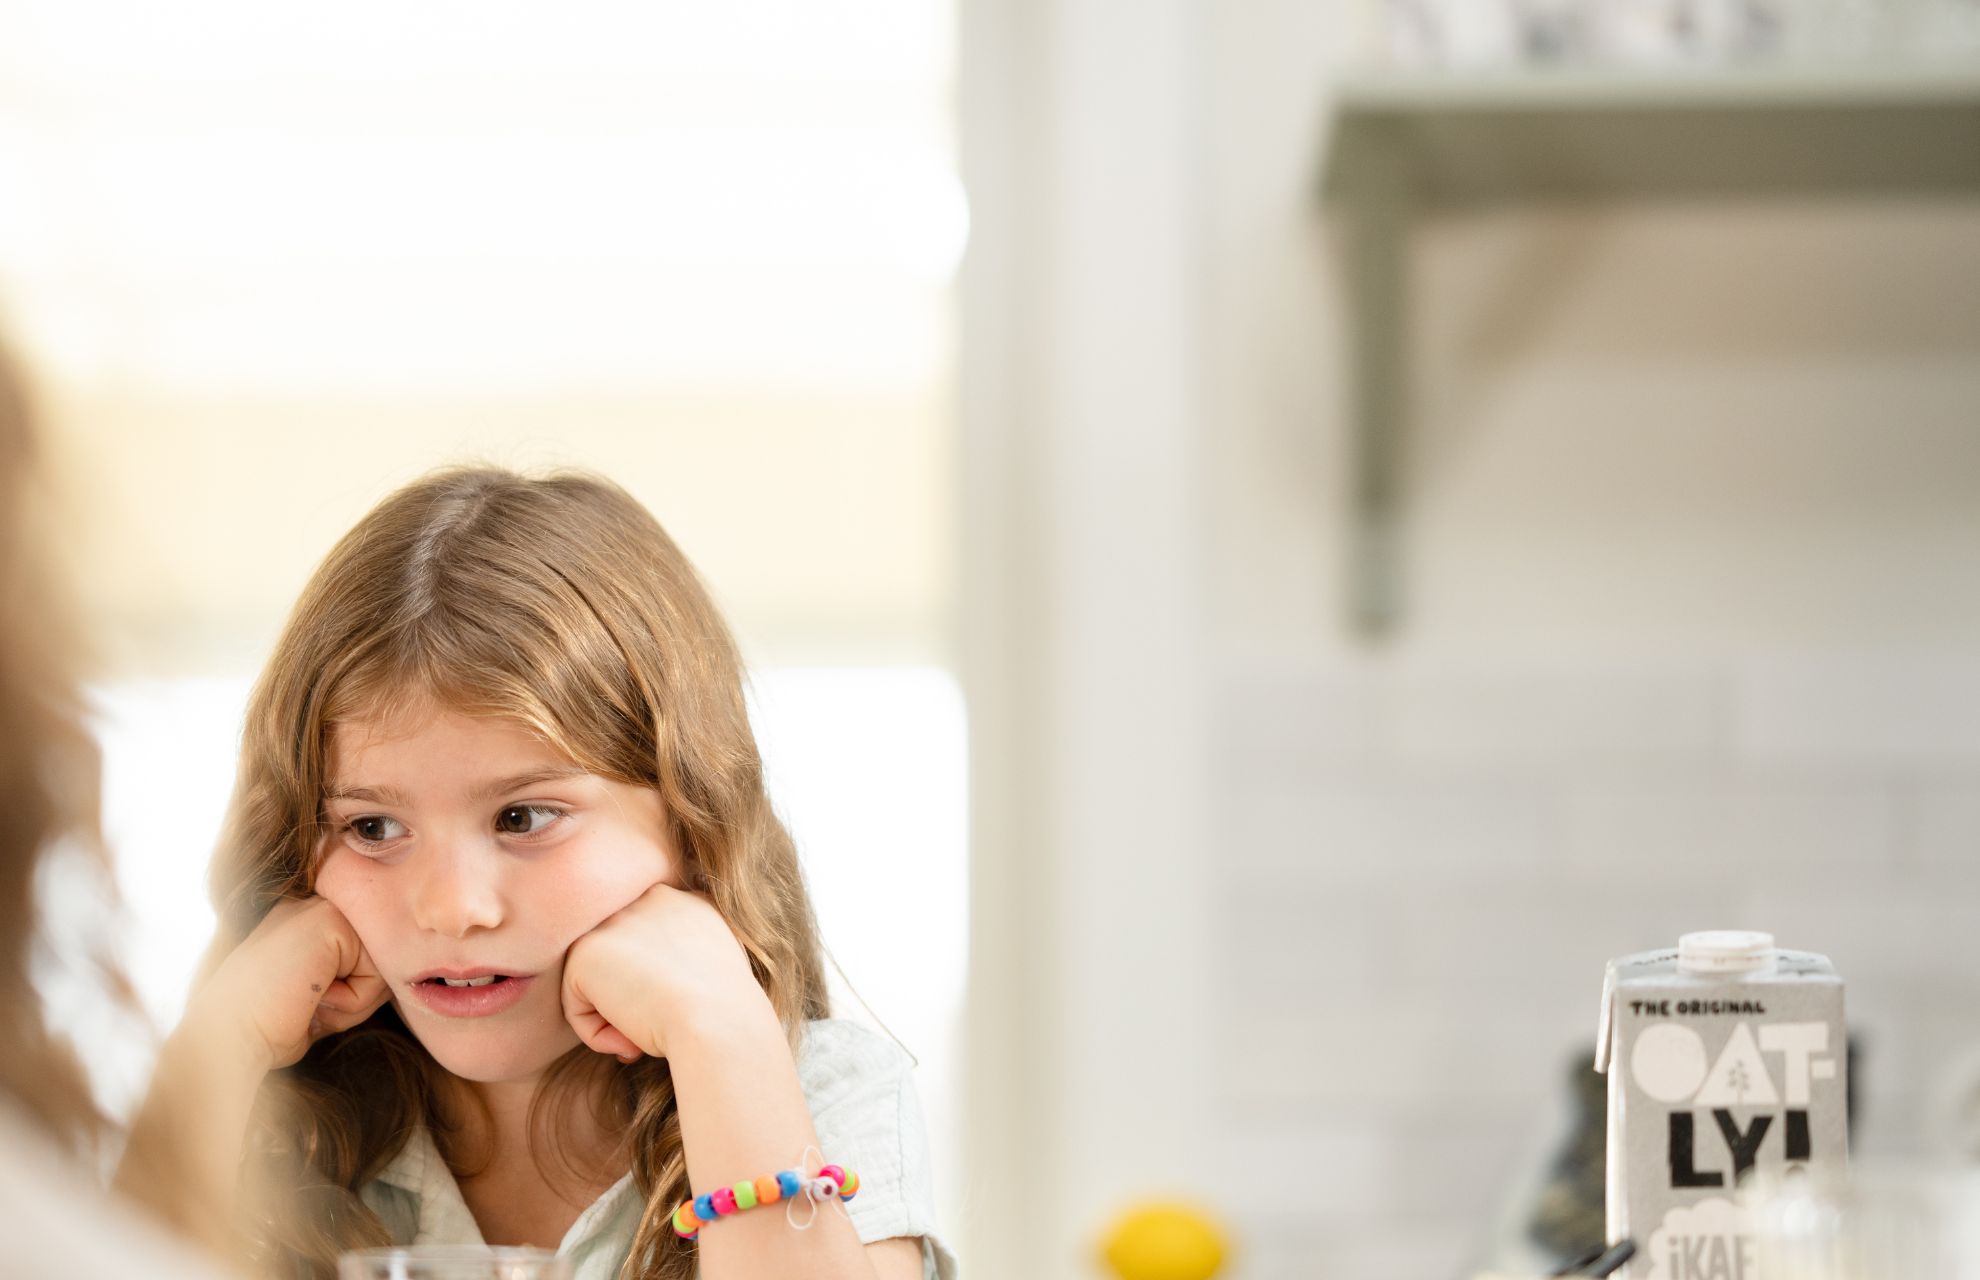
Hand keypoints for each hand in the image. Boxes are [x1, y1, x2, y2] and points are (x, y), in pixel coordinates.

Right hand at [187, 896, 390, 1073]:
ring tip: (307, 1001)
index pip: (371, 954)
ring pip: (385, 964)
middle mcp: (317, 903)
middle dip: (357, 995)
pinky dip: (352, 1001)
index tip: (306, 1003)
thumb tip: (405, 968)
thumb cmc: (271, 1024)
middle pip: (383, 956)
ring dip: (355, 1000)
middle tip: (308, 1005)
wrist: (228, 1037)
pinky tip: (310, 998)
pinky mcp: (329, 919)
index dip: (352, 993)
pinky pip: (378, 971)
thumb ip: (359, 973)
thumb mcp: (325, 993)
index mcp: (311, 918)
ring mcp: (322, 905)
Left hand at [560, 882, 768, 1062]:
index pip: (651, 946)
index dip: (660, 988)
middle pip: (623, 961)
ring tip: (644, 1037)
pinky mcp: (586, 951)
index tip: (678, 1015)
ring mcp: (615, 921)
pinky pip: (577, 1005)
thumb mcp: (716, 965)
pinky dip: (597, 1034)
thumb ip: (688, 955)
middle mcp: (649, 899)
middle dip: (633, 999)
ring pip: (598, 982)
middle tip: (659, 1029)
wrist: (716, 1020)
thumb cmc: (725, 1008)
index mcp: (686, 901)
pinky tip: (629, 1040)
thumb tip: (652, 984)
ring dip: (614, 1018)